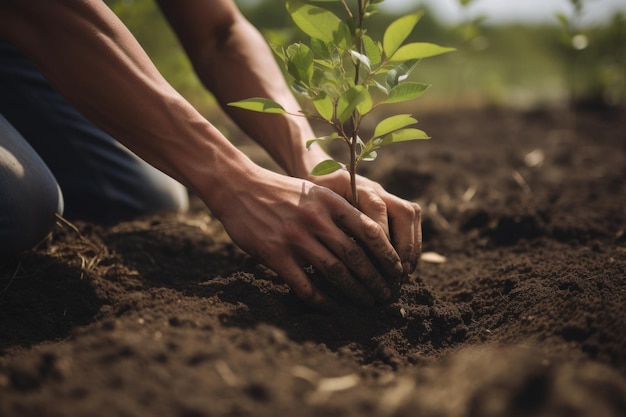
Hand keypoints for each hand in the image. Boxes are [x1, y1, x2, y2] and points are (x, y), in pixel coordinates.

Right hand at [208, 167, 403, 309]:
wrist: (238, 187)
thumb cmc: (281, 191)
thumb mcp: (315, 191)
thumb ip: (340, 210)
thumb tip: (371, 236)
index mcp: (330, 202)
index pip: (369, 230)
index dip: (387, 254)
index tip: (397, 269)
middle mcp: (316, 220)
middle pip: (356, 256)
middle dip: (376, 279)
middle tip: (387, 293)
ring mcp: (295, 238)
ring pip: (335, 272)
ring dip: (355, 292)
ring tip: (367, 302)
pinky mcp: (276, 255)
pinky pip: (305, 285)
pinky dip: (321, 300)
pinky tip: (331, 307)